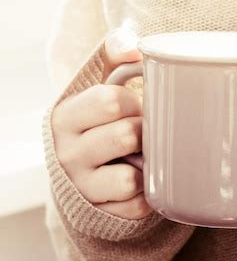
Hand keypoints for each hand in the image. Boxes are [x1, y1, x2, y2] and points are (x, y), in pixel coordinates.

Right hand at [51, 26, 153, 219]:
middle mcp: (66, 154)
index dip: (134, 100)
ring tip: (142, 153)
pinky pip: (138, 204)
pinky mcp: (101, 214)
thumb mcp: (96, 80)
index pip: (110, 100)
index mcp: (64, 116)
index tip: (135, 103)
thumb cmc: (97, 116)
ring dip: (147, 163)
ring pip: (131, 177)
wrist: (80, 166)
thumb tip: (135, 46)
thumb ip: (112, 51)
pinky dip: (148, 191)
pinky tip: (141, 177)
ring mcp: (82, 187)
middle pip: (126, 135)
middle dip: (144, 129)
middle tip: (143, 129)